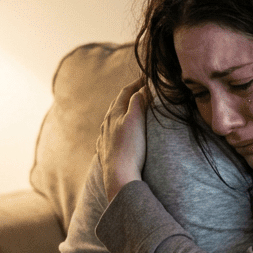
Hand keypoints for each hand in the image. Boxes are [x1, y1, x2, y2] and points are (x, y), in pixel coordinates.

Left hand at [98, 81, 148, 201]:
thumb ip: (137, 102)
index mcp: (115, 113)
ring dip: (122, 111)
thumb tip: (141, 88)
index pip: (126, 92)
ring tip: (129, 108)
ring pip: (112, 119)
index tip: (147, 76)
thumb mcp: (136, 120)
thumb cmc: (129, 148)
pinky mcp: (105, 151)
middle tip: (140, 88)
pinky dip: (116, 127)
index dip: (137, 83)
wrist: (118, 176)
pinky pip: (109, 134)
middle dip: (129, 95)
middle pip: (117, 104)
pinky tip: (116, 131)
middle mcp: (107, 123)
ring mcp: (104, 138)